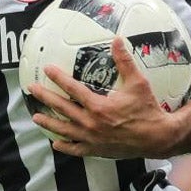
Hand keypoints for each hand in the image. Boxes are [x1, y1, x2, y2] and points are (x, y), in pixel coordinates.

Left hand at [27, 36, 182, 158]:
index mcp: (99, 106)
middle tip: (32, 90)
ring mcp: (92, 138)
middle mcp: (91, 123)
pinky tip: (56, 143)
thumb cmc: (147, 109)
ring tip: (36, 117)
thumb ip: (125, 61)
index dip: (58, 78)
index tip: (47, 69)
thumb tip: (117, 40)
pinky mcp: (97, 150)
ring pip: (64, 130)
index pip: (73, 89)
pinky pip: (76, 149)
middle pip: (62, 108)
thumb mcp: (138, 83)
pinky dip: (65, 146)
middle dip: (46, 98)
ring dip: (49, 123)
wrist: (157, 137)